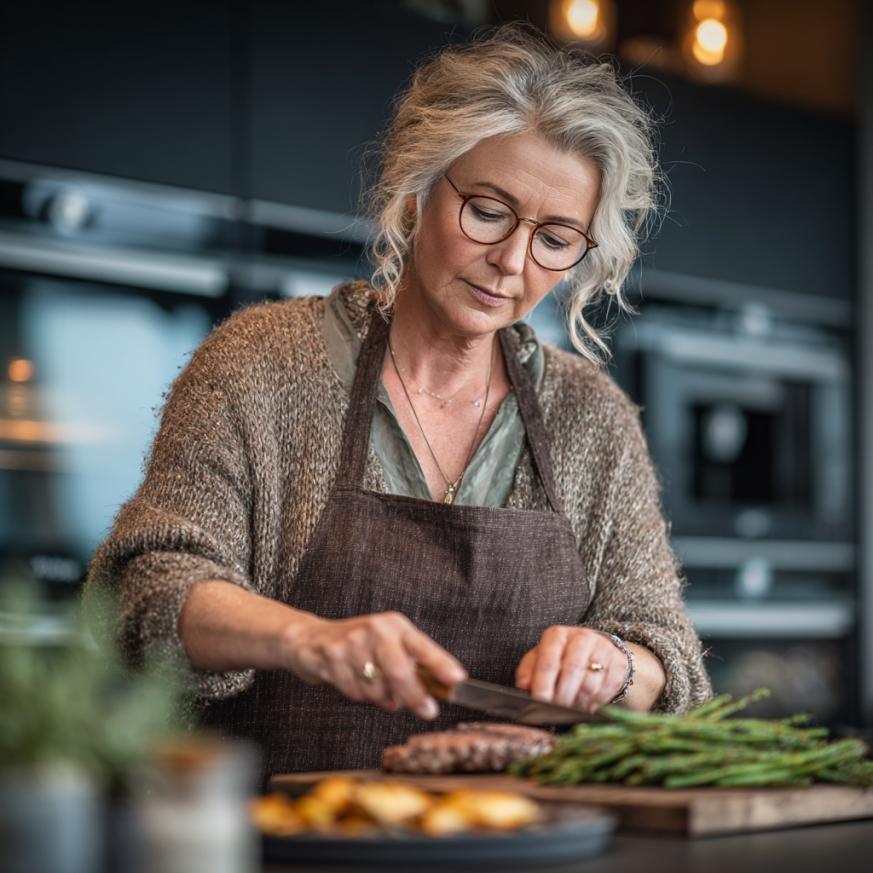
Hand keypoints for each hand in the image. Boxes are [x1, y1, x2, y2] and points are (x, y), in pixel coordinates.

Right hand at [281, 610, 467, 719]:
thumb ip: (411, 664)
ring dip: (381, 697)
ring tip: (373, 683)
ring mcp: (352, 643)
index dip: (441, 664)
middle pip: (401, 672)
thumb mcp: (389, 644)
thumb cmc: (358, 645)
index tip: (458, 680)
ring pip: (378, 689)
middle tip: (427, 710)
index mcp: (395, 625)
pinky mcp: (333, 657)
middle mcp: (375, 630)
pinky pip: (356, 692)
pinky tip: (353, 681)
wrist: (311, 640)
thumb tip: (437, 691)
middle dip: (415, 696)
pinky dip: (359, 695)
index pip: (423, 646)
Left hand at [515, 626, 626, 712]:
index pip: (548, 661)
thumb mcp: (538, 660)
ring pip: (591, 683)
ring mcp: (603, 648)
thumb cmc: (558, 658)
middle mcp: (582, 637)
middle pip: (572, 670)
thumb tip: (524, 686)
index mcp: (557, 635)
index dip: (543, 684)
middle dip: (562, 696)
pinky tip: (585, 706)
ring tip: (570, 709)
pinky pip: (607, 689)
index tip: (539, 701)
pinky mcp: (618, 662)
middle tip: (555, 711)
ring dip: (578, 703)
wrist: (591, 651)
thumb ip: (528, 672)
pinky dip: (594, 703)